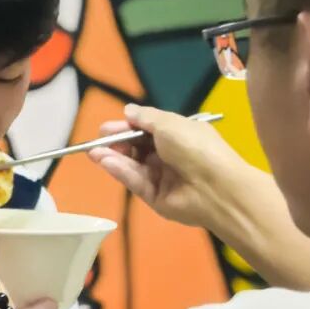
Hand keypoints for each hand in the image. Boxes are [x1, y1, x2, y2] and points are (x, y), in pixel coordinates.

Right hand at [89, 104, 248, 231]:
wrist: (216, 186)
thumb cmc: (195, 147)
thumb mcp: (169, 123)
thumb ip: (144, 117)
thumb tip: (127, 111)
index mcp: (178, 136)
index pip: (146, 131)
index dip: (127, 128)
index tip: (106, 128)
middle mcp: (170, 156)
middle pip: (137, 148)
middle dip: (117, 143)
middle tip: (99, 141)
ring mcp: (163, 177)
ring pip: (133, 165)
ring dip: (114, 157)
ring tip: (94, 152)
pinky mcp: (156, 197)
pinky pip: (136, 181)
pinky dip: (121, 171)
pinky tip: (105, 162)